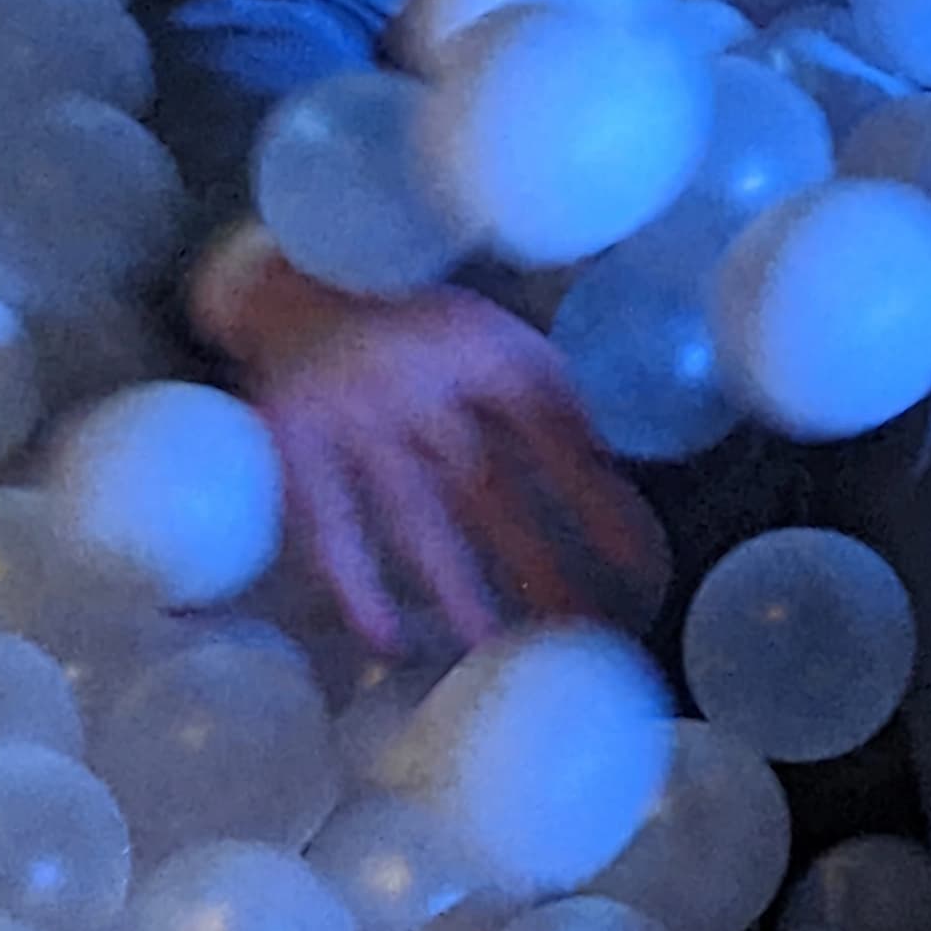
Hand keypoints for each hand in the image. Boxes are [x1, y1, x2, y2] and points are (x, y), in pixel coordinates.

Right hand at [196, 236, 663, 651]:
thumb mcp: (494, 336)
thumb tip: (611, 469)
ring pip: (417, 517)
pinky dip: (354, 582)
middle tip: (577, 631)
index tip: (636, 560)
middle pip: (491, 490)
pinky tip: (383, 636)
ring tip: (492, 650)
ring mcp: (355, 414)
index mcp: (485, 349)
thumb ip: (548, 395)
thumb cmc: (414, 319)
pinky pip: (327, 524)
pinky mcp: (296, 441)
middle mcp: (423, 381)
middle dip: (538, 563)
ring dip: (457, 589)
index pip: (554, 435)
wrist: (295, 281)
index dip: (595, 499)